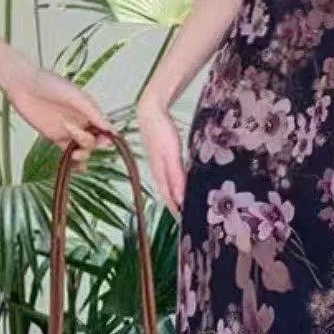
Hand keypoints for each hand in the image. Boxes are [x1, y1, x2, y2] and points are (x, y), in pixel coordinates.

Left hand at [6, 66, 109, 162]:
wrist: (24, 85)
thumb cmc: (49, 84)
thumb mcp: (75, 96)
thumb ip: (92, 113)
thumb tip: (110, 129)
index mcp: (89, 110)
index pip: (104, 128)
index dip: (107, 136)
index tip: (105, 141)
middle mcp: (81, 121)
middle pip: (94, 140)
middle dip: (92, 144)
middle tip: (83, 141)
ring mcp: (68, 130)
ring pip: (82, 149)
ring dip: (82, 154)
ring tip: (75, 153)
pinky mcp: (55, 137)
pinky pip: (67, 153)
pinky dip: (73, 162)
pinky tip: (76, 168)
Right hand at [137, 93, 184, 219]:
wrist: (150, 111)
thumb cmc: (160, 130)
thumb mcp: (172, 154)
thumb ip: (176, 176)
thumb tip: (180, 198)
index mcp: (159, 173)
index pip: (168, 197)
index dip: (175, 210)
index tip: (182, 221)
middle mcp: (156, 171)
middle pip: (166, 193)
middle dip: (174, 205)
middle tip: (184, 217)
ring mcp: (156, 163)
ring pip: (166, 184)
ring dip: (173, 195)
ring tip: (182, 204)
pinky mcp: (158, 156)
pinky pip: (166, 175)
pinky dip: (172, 183)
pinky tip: (177, 182)